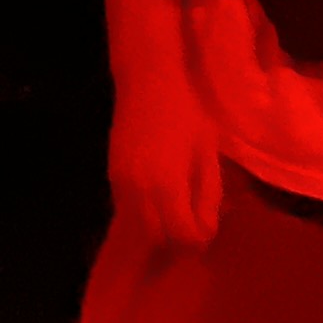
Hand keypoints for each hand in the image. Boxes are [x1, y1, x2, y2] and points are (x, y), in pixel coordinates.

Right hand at [105, 61, 221, 255]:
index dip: (198, 240)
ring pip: (139, 228)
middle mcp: (139, 190)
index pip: (180, 234)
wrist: (148, 82)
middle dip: (178, 241)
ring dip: (160, 231)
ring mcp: (121, 184)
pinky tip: (161, 201)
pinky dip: (145, 216)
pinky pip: (128, 211)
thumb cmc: (187, 112)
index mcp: (167, 184)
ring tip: (179, 215)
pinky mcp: (112, 177)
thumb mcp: (207, 154)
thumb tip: (206, 230)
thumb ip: (208, 195)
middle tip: (195, 227)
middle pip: (157, 238)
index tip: (209, 229)